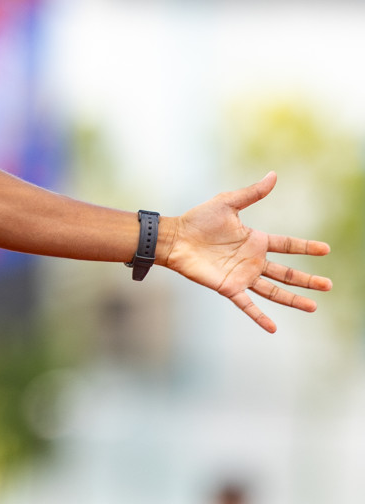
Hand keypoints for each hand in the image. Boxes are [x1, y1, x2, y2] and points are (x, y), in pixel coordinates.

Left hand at [164, 172, 331, 332]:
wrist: (174, 238)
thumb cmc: (198, 220)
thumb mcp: (227, 203)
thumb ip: (252, 193)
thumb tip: (273, 175)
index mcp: (255, 241)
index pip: (288, 245)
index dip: (306, 247)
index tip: (326, 250)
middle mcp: (252, 260)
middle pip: (286, 273)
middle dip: (307, 280)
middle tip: (328, 286)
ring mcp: (242, 275)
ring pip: (273, 291)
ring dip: (293, 299)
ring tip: (313, 306)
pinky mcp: (228, 287)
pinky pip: (247, 304)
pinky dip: (259, 316)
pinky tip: (273, 328)